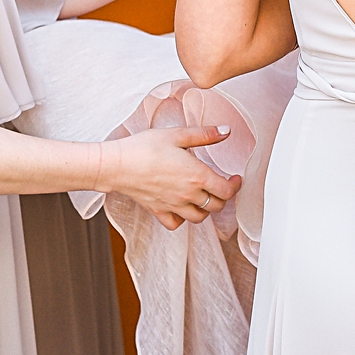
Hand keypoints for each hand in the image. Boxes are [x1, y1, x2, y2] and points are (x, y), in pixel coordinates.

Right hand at [101, 125, 240, 229]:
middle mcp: (188, 195)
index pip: (227, 191)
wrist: (118, 165)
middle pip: (216, 206)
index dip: (235, 186)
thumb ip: (205, 134)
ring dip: (206, 209)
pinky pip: (176, 223)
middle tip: (221, 185)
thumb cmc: (145, 147)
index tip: (235, 178)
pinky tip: (181, 207)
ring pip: (199, 218)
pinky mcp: (158, 211)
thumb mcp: (177, 134)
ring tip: (204, 197)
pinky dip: (182, 219)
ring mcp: (173, 206)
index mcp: (197, 176)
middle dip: (223, 196)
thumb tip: (226, 131)